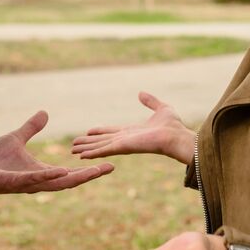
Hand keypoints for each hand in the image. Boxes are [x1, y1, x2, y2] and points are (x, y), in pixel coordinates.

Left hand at [0, 110, 114, 195]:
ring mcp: (27, 183)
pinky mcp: (14, 183)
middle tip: (110, 167)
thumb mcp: (16, 138)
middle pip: (70, 180)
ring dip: (75, 177)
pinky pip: (34, 180)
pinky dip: (48, 176)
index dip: (88, 168)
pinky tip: (61, 171)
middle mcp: (38, 181)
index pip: (70, 172)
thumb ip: (32, 128)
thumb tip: (45, 113)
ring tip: (94, 172)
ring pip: (57, 183)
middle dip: (90, 175)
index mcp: (41, 172)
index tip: (108, 163)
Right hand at [71, 92, 193, 164]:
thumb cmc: (173, 126)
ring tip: (73, 151)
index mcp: (132, 131)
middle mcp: (125, 139)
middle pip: (102, 141)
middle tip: (74, 145)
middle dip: (88, 143)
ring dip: (86, 149)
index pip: (112, 132)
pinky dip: (92, 153)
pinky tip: (81, 156)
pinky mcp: (123, 147)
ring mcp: (123, 144)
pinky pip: (104, 150)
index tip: (89, 131)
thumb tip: (141, 93)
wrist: (177, 137)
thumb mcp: (162, 108)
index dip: (100, 132)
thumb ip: (150, 101)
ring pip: (100, 146)